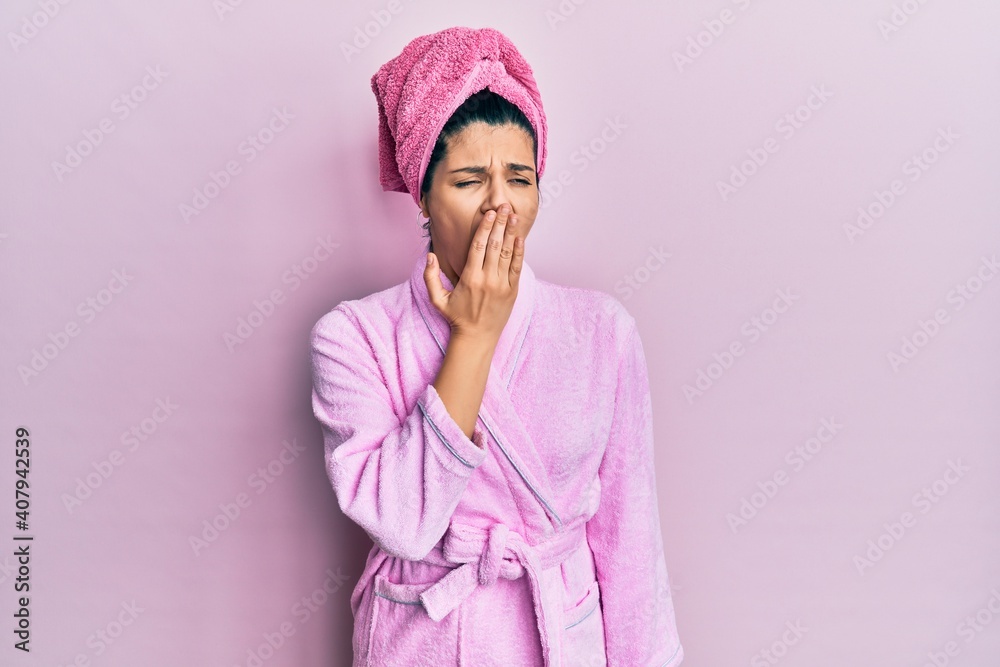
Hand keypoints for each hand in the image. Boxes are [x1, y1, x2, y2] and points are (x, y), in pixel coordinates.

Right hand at [424, 203, 524, 343]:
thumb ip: (430, 277)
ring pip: (508, 253)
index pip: (479, 246)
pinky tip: (520, 237)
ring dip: (511, 233)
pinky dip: (519, 251)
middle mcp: (488, 280)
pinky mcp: (512, 291)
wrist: (477, 337)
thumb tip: (430, 255)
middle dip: (500, 224)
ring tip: (514, 216)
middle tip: (504, 207)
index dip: (485, 228)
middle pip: (495, 245)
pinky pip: (517, 267)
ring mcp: (502, 285)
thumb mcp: (437, 299)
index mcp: (470, 278)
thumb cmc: (457, 316)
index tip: (488, 213)